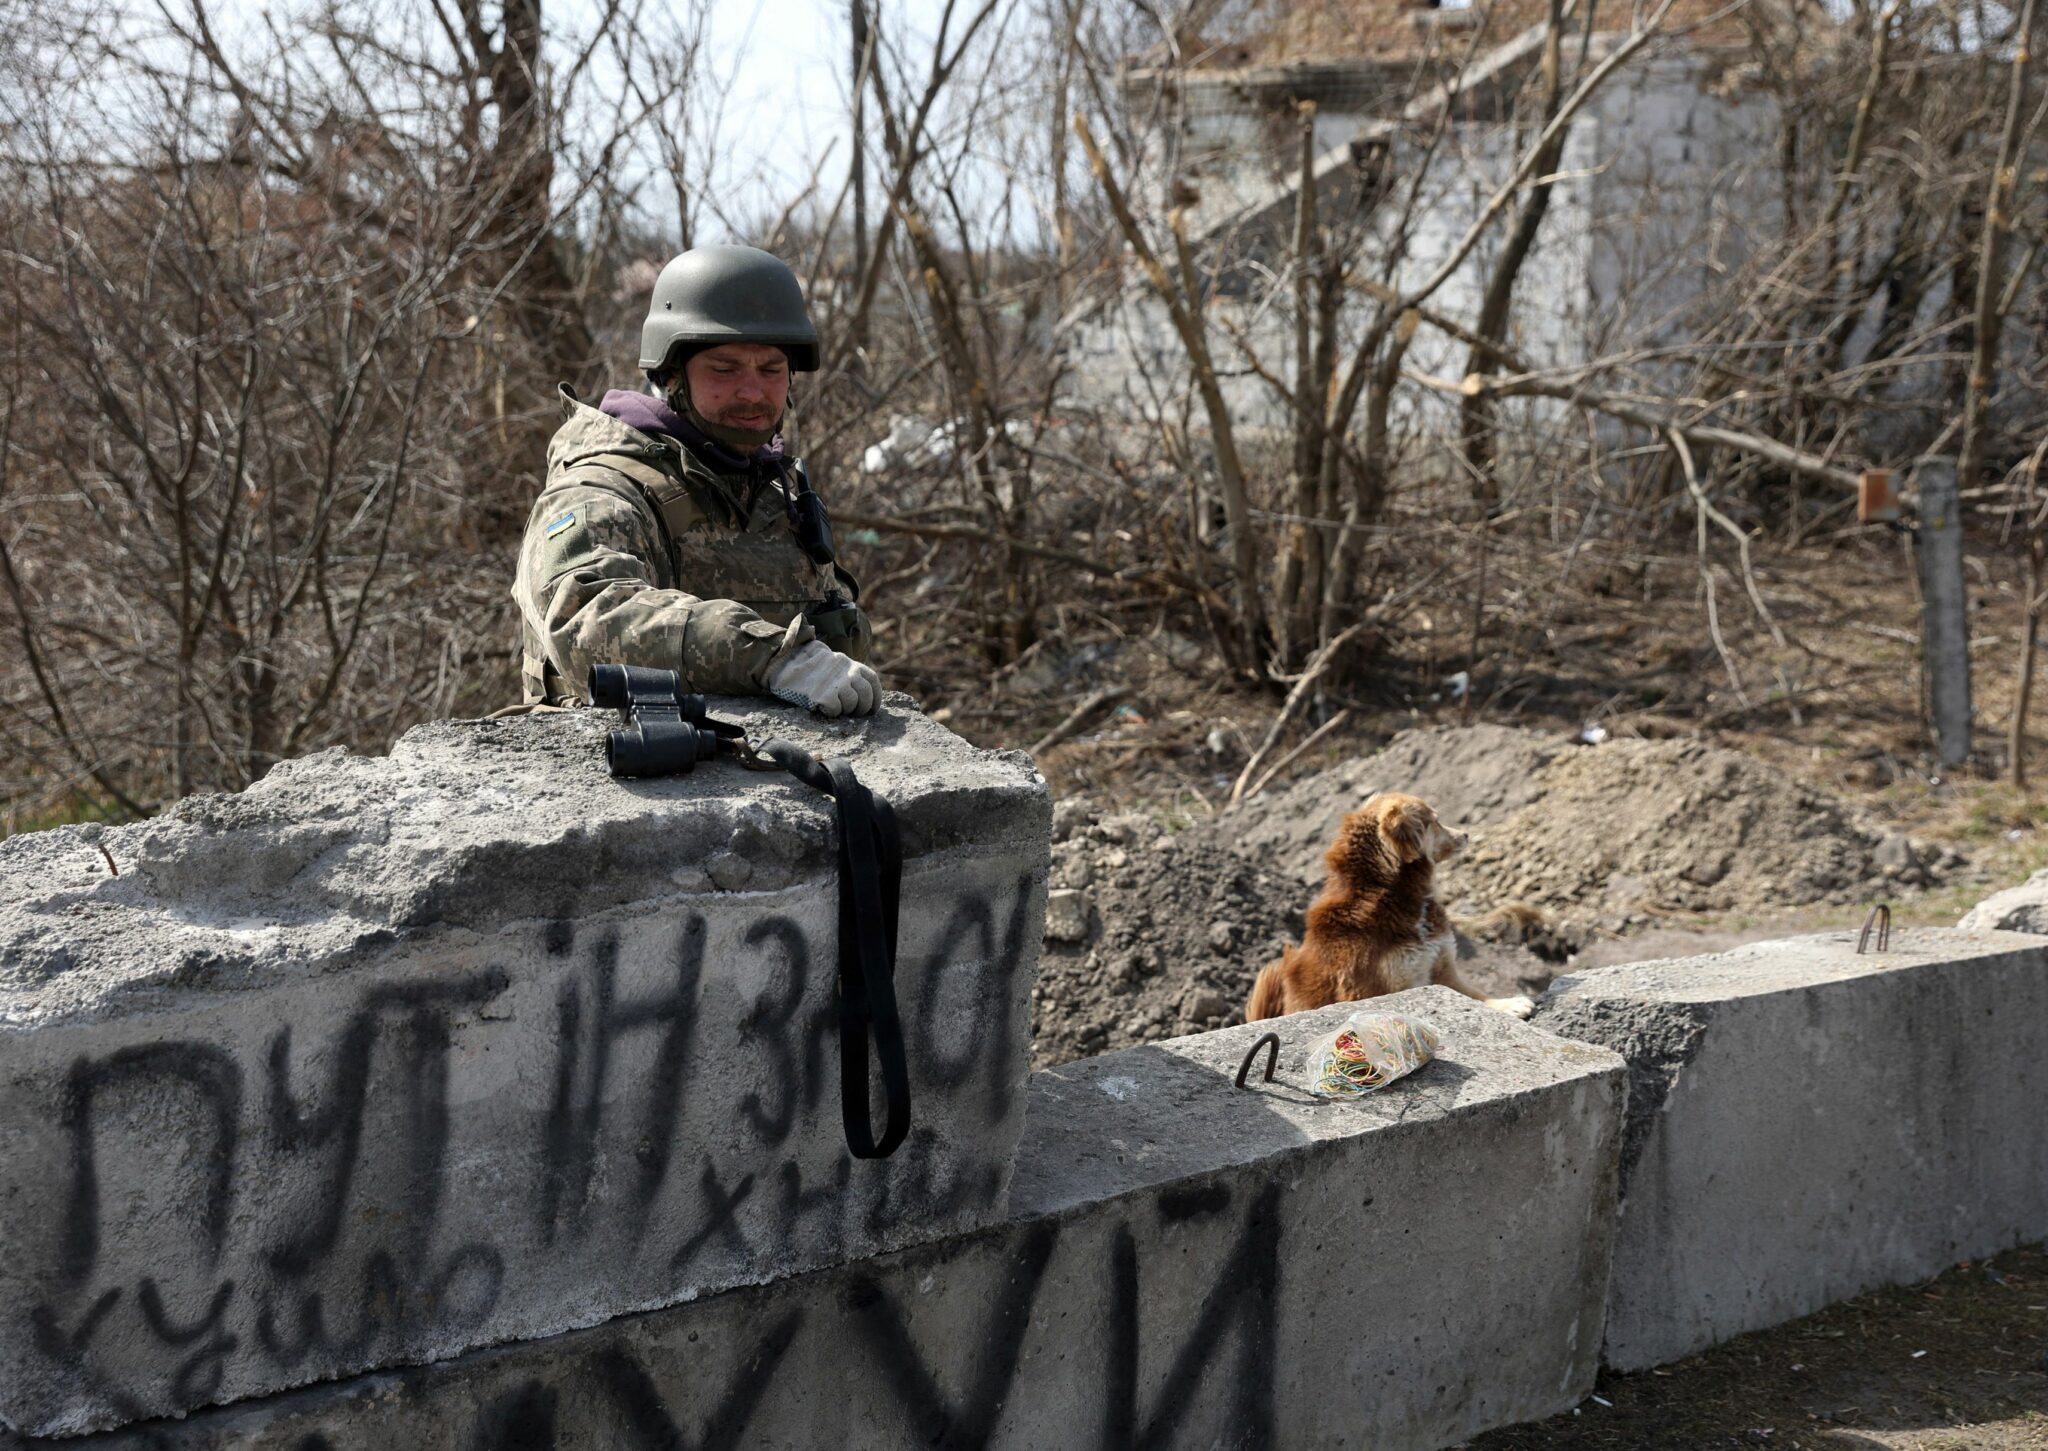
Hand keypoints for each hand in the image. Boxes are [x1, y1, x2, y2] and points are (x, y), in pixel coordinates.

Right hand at [765, 641, 879, 717]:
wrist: (784, 661)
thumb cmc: (808, 666)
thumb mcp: (833, 664)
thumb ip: (847, 674)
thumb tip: (861, 694)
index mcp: (851, 664)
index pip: (872, 681)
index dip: (876, 698)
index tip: (872, 709)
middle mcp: (847, 672)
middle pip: (866, 695)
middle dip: (862, 708)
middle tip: (853, 713)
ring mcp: (837, 684)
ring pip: (852, 704)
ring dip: (846, 710)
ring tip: (835, 707)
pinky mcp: (824, 695)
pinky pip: (835, 710)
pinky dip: (831, 712)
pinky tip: (822, 707)